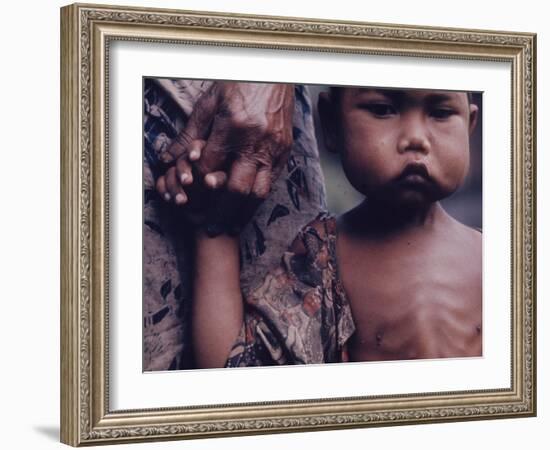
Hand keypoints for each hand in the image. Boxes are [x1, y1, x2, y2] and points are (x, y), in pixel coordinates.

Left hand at [159, 81, 294, 232]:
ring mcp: (273, 148)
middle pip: (236, 189)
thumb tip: (166, 158)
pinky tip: (249, 208)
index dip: (198, 187)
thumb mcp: (209, 103)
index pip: (210, 168)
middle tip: (211, 229)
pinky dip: (259, 198)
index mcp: (232, 127)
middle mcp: (255, 142)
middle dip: (221, 213)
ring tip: (232, 227)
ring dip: (244, 214)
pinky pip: (272, 182)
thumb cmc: (239, 84)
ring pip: (258, 192)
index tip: (191, 200)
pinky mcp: (285, 150)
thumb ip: (189, 133)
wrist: (275, 72)